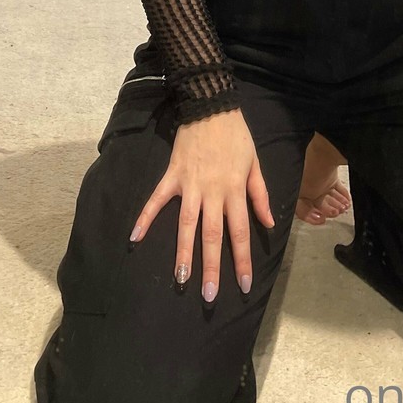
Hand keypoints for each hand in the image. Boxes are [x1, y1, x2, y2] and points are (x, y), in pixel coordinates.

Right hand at [129, 107, 275, 300]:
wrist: (211, 106)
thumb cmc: (236, 136)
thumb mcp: (255, 163)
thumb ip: (259, 195)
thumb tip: (267, 224)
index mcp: (234, 190)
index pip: (240, 231)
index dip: (242, 259)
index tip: (244, 285)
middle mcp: (212, 191)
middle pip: (212, 235)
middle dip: (211, 266)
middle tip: (209, 296)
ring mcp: (189, 184)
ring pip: (186, 224)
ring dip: (182, 252)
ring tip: (181, 279)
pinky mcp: (171, 175)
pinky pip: (157, 199)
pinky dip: (145, 217)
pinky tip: (135, 238)